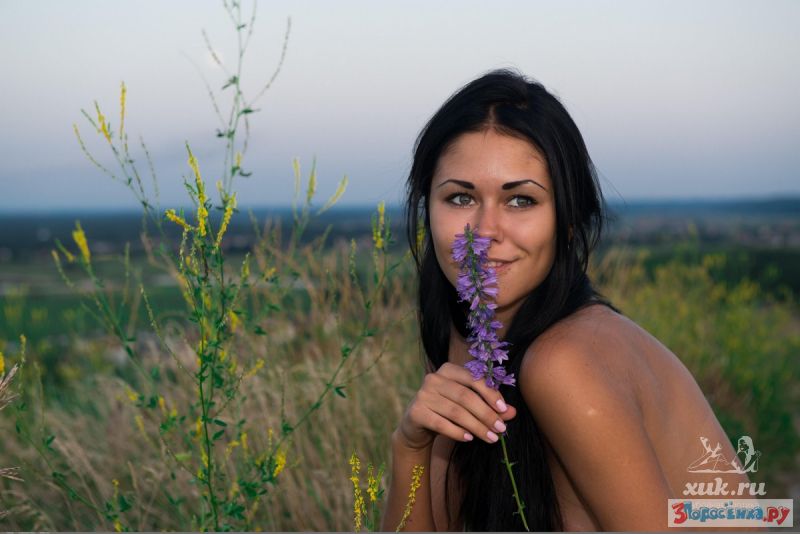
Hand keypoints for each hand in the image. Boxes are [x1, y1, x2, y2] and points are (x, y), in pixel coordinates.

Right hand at [396, 362, 516, 450]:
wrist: (417, 426)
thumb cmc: (447, 412)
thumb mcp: (469, 407)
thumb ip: (489, 407)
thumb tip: (512, 412)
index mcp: (448, 370)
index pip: (473, 378)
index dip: (490, 393)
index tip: (504, 409)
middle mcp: (434, 378)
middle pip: (466, 396)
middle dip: (486, 414)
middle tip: (501, 429)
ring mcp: (422, 394)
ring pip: (455, 411)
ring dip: (476, 426)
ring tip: (491, 438)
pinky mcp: (416, 412)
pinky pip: (441, 423)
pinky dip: (457, 432)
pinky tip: (469, 439)